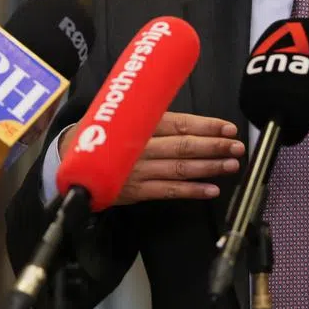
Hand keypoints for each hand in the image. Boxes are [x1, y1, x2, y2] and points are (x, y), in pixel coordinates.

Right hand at [59, 112, 244, 203]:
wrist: (71, 161)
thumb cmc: (107, 135)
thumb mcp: (126, 117)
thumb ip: (155, 117)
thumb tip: (194, 118)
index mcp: (140, 124)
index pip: (180, 124)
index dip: (207, 126)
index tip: (229, 128)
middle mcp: (141, 147)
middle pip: (183, 146)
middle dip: (214, 147)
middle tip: (237, 148)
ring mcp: (138, 171)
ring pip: (179, 169)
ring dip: (208, 168)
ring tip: (231, 166)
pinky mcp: (136, 191)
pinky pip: (168, 191)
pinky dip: (191, 191)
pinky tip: (212, 190)